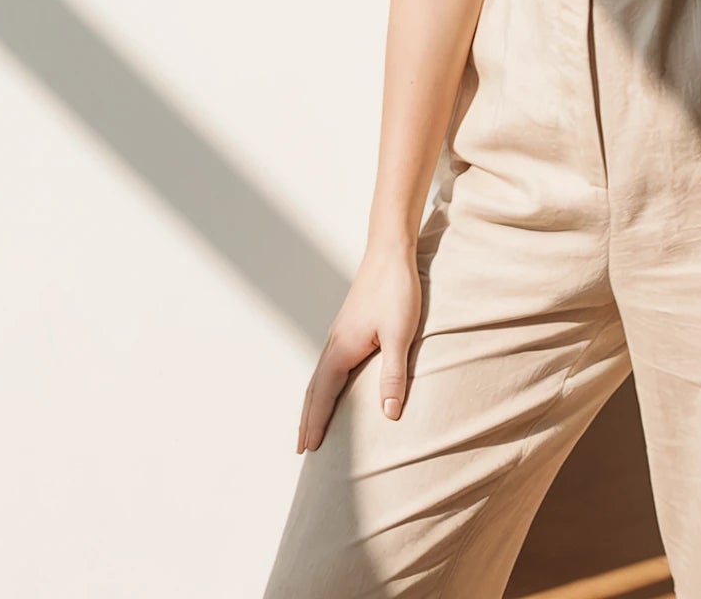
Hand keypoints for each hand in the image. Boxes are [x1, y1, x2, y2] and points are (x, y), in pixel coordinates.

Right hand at [295, 242, 426, 453]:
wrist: (390, 252)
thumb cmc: (396, 290)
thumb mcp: (400, 335)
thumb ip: (393, 375)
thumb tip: (389, 415)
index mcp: (343, 347)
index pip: (323, 394)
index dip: (315, 422)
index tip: (307, 449)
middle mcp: (336, 342)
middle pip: (314, 388)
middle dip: (307, 418)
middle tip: (300, 448)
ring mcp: (341, 334)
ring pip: (320, 375)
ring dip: (313, 402)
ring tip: (311, 424)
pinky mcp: (349, 327)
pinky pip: (330, 365)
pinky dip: (324, 385)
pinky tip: (333, 387)